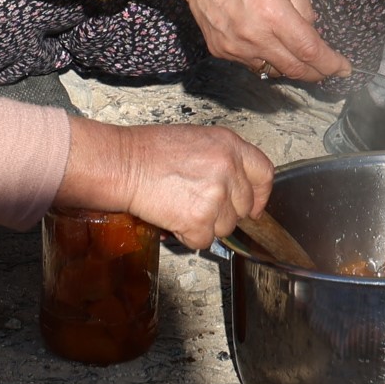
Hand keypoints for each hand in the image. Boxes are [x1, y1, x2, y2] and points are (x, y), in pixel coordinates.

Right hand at [61, 117, 273, 250]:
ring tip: (178, 206)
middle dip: (221, 213)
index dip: (259, 195)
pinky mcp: (200, 218)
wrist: (120, 163)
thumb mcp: (195, 142)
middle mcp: (228, 168)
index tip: (252, 206)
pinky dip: (186, 236)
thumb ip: (221, 161)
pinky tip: (171, 217)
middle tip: (195, 204)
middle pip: (242, 207)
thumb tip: (233, 189)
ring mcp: (216, 194)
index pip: (264, 174)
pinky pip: (203, 241)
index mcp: (229, 145)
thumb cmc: (147, 152)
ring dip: (202, 225)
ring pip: (224, 227)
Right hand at [118, 0, 348, 79]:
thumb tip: (311, 29)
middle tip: (328, 68)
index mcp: (274, 13)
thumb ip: (303, 2)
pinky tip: (267, 41)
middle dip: (317, 73)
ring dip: (291, 67)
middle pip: (294, 70)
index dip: (331, 64)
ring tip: (298, 53)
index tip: (345, 69)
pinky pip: (252, 63)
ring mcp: (235, 47)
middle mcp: (255, 36)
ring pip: (273, 70)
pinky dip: (266, 58)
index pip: (310, 51)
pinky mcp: (221, 50)